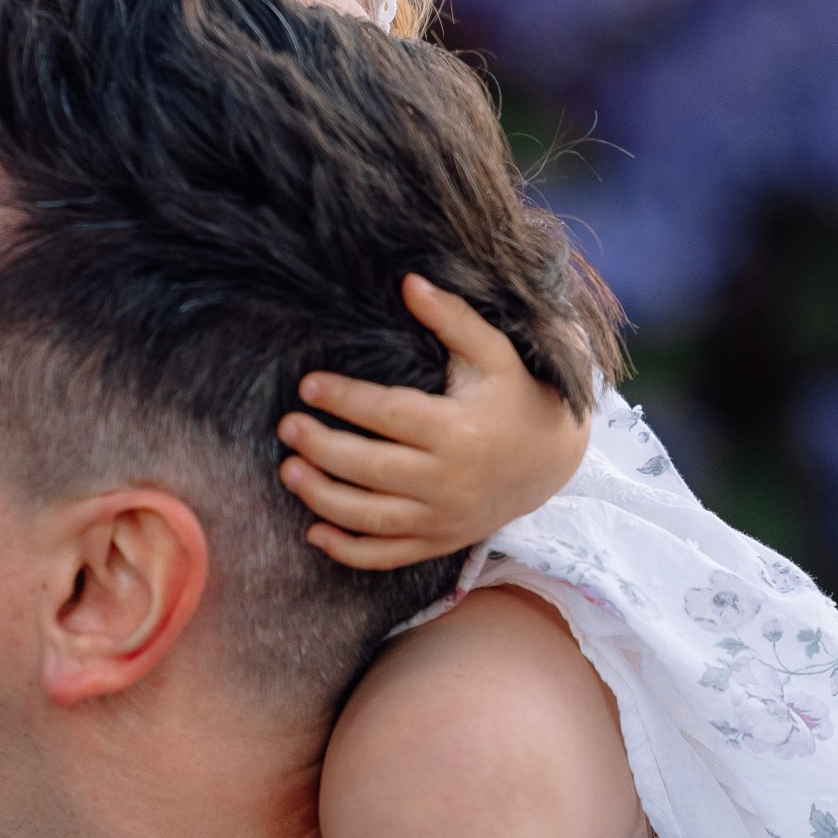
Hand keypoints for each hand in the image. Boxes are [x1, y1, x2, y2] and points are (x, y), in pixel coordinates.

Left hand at [279, 275, 588, 571]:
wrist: (551, 460)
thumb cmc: (515, 396)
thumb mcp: (494, 354)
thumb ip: (454, 318)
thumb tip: (409, 281)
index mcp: (459, 430)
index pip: (390, 415)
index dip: (345, 400)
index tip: (308, 385)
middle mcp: (450, 480)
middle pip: (372, 469)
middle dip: (323, 450)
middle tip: (286, 427)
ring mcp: (444, 518)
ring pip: (373, 518)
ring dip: (323, 499)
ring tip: (288, 471)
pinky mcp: (439, 542)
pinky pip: (388, 556)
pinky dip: (349, 551)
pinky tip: (315, 533)